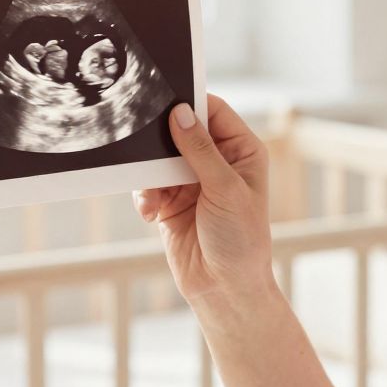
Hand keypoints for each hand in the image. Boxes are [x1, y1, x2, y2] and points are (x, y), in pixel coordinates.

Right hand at [133, 96, 274, 309]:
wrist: (224, 289)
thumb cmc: (241, 240)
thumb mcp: (225, 190)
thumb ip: (200, 150)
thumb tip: (179, 113)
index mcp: (242, 150)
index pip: (213, 110)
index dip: (189, 102)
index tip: (164, 97)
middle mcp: (217, 161)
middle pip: (181, 130)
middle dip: (161, 140)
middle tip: (145, 145)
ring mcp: (192, 181)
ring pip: (159, 158)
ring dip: (150, 175)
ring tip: (154, 196)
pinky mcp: (171, 202)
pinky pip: (148, 185)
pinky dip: (145, 196)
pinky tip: (151, 214)